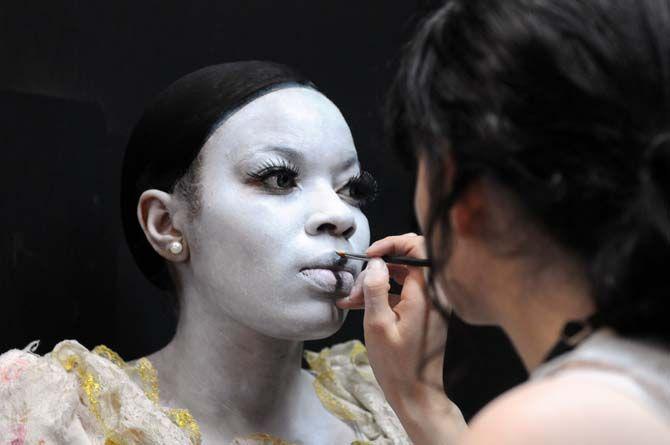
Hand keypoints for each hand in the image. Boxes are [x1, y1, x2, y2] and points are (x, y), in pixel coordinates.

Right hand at [337, 233, 466, 443]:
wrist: (416, 394)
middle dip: (378, 268)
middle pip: (409, 260)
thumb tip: (375, 263)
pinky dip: (383, 294)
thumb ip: (375, 289)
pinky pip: (404, 292)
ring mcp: (431, 303)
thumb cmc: (396, 364)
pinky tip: (358, 304)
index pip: (418, 247)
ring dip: (376, 282)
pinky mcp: (425, 313)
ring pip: (403, 276)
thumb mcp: (377, 325)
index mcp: (427, 294)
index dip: (392, 243)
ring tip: (351, 299)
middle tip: (356, 287)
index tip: (369, 256)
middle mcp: (435, 294)